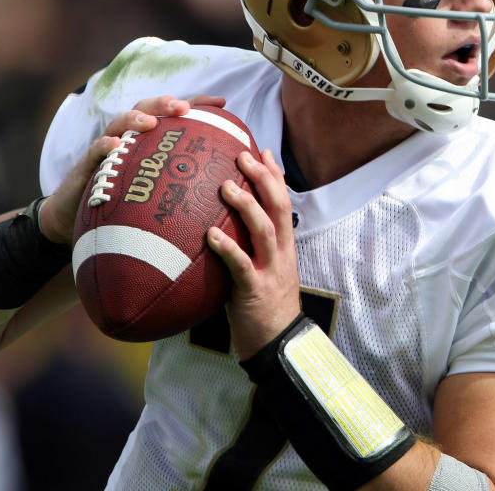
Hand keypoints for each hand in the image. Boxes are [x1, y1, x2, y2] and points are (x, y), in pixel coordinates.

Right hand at [38, 94, 226, 244]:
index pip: (173, 116)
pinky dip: (104, 146)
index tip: (221, 103)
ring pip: (119, 123)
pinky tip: (115, 146)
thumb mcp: (157, 192)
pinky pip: (94, 152)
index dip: (197, 104)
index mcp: (149, 140)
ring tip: (150, 123)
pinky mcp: (87, 165)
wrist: (78, 218)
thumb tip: (229, 188)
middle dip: (165, 103)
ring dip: (135, 119)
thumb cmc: (126, 203)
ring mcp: (107, 149)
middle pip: (147, 110)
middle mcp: (129, 138)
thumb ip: (185, 184)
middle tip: (184, 107)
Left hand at [207, 148, 301, 360]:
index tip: (262, 150)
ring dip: (246, 206)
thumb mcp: (263, 269)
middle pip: (278, 207)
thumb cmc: (264, 306)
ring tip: (226, 187)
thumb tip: (222, 225)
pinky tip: (210, 235)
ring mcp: (271, 270)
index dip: (275, 176)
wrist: (278, 343)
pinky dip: (227, 248)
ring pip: (264, 230)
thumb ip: (250, 246)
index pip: (283, 202)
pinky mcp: (256, 290)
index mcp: (284, 245)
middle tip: (243, 156)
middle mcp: (281, 252)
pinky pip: (241, 266)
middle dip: (263, 179)